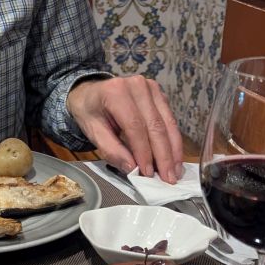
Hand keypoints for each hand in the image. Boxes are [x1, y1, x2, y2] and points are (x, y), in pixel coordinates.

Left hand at [66, 75, 183, 182]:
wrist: (90, 92)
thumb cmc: (89, 111)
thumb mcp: (92, 131)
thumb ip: (111, 149)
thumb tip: (132, 168)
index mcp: (116, 91)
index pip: (135, 126)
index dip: (143, 151)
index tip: (147, 173)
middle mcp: (137, 86)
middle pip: (155, 125)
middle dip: (163, 155)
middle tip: (168, 178)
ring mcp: (151, 88)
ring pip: (168, 123)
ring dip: (173, 150)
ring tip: (175, 172)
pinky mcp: (159, 94)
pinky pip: (170, 120)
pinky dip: (173, 141)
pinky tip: (174, 159)